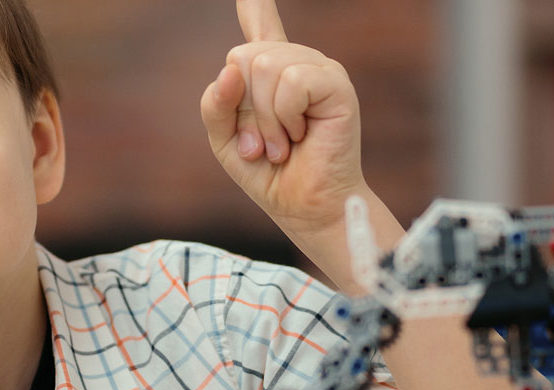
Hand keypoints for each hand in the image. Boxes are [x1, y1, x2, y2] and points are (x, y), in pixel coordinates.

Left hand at [201, 0, 365, 233]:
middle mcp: (295, 64)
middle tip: (263, 143)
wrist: (301, 205)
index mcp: (268, 74)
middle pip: (243, 55)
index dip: (257, 6)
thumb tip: (230, 69)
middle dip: (243, 109)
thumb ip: (217, 104)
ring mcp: (317, 69)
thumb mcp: (225, 139)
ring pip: (264, 67)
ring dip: (264, 119)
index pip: (260, 28)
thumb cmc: (267, 173)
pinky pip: (290, 81)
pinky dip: (285, 116)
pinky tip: (301, 134)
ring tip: (282, 144)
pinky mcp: (336, 83)